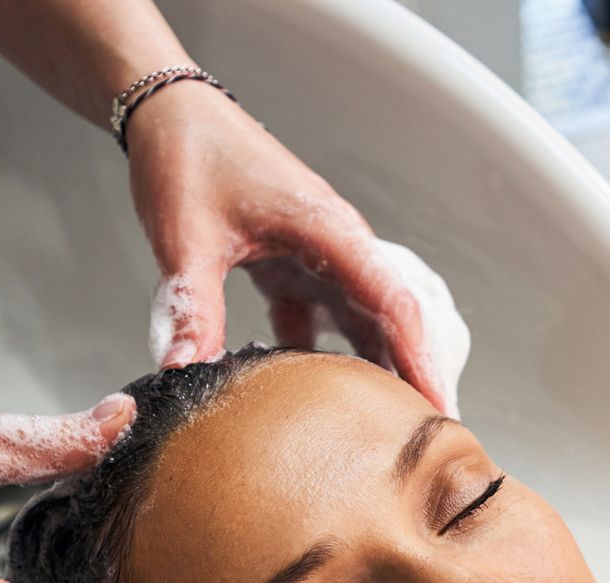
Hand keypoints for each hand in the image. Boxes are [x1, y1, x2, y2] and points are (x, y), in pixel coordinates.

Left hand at [122, 82, 451, 412]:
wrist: (170, 113)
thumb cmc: (189, 154)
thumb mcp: (185, 234)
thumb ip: (189, 304)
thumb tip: (183, 372)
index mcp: (330, 233)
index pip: (395, 304)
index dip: (421, 361)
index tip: (440, 410)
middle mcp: (339, 248)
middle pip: (398, 322)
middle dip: (416, 378)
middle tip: (424, 441)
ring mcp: (322, 259)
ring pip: (368, 325)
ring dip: (378, 372)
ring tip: (385, 432)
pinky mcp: (297, 267)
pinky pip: (327, 323)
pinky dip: (327, 361)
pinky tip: (315, 403)